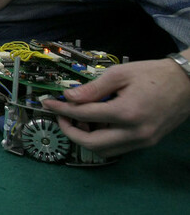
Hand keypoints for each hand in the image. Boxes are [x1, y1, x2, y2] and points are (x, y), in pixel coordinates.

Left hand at [42, 59, 189, 156]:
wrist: (187, 83)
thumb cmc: (153, 74)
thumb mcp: (120, 74)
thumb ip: (93, 88)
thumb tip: (69, 97)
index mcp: (126, 112)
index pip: (84, 115)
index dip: (62, 110)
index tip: (48, 103)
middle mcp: (135, 132)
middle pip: (92, 143)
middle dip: (70, 131)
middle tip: (60, 116)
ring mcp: (143, 141)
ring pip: (104, 150)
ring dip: (85, 138)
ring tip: (78, 119)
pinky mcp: (147, 142)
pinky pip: (117, 147)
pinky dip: (102, 139)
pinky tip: (96, 123)